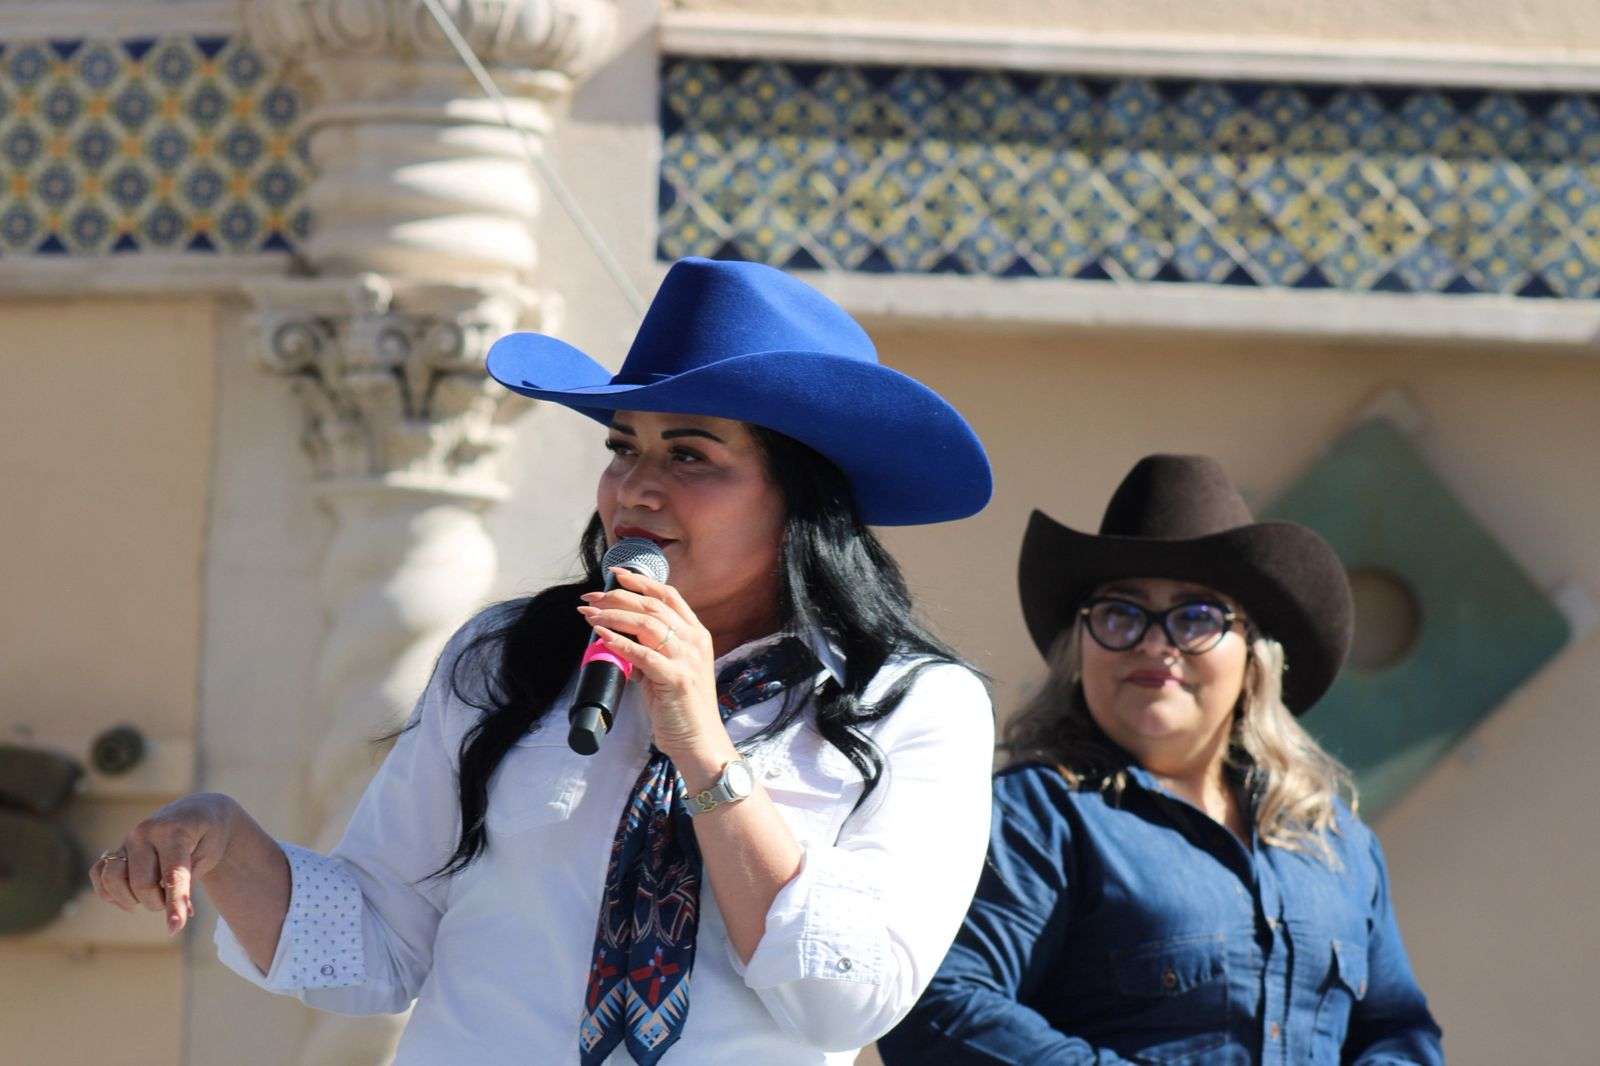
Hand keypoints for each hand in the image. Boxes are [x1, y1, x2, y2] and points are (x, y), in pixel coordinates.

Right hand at [90, 791, 239, 934]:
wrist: (197, 812)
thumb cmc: (208, 836)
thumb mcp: (210, 854)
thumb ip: (188, 882)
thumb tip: (176, 918)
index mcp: (174, 831)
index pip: (172, 875)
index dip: (174, 904)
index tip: (174, 928)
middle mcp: (145, 833)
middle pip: (142, 884)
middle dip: (159, 902)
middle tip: (174, 898)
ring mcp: (127, 840)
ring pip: (113, 880)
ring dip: (133, 899)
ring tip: (155, 895)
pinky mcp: (116, 849)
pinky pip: (98, 873)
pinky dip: (109, 892)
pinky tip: (128, 898)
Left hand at [578, 566, 732, 770]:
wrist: (700, 742)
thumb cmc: (682, 709)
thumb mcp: (667, 672)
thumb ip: (649, 652)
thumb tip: (618, 637)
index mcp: (696, 634)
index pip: (668, 595)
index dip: (640, 581)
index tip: (615, 574)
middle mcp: (694, 641)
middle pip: (652, 605)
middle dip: (616, 597)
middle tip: (589, 597)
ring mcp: (688, 658)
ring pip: (646, 624)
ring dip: (612, 615)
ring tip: (589, 614)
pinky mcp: (676, 678)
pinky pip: (643, 654)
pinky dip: (619, 641)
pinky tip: (601, 634)